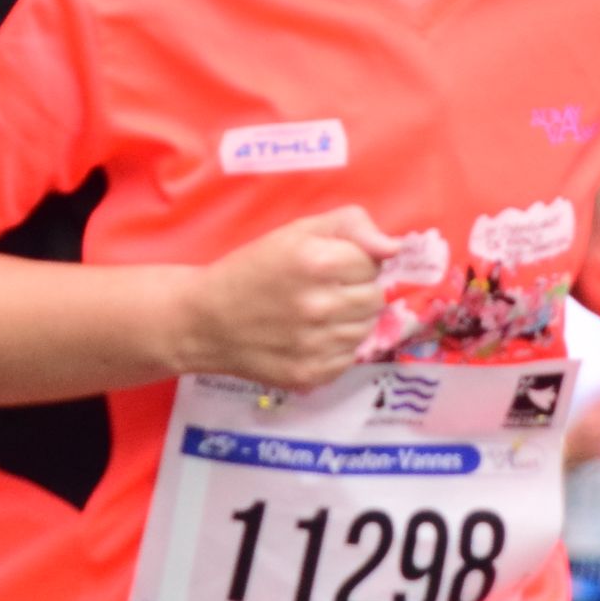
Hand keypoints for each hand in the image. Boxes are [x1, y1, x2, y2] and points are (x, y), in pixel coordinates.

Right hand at [175, 207, 399, 392]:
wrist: (205, 320)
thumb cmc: (253, 269)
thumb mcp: (297, 231)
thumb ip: (351, 225)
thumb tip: (394, 247)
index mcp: (317, 262)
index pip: (373, 263)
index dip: (353, 261)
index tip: (329, 265)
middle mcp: (319, 306)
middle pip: (375, 298)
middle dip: (355, 290)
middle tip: (323, 290)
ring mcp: (316, 345)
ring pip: (366, 329)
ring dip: (349, 320)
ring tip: (315, 314)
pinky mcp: (311, 375)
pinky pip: (349, 358)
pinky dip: (336, 348)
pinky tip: (309, 337)